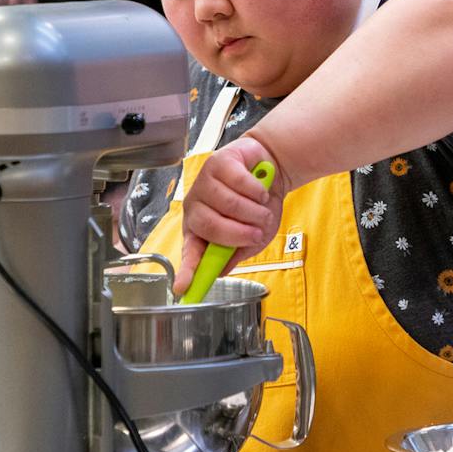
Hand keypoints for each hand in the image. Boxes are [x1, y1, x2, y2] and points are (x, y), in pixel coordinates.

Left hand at [174, 136, 285, 294]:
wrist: (270, 170)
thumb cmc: (258, 204)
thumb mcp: (254, 237)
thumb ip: (237, 253)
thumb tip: (221, 272)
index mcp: (200, 228)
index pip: (190, 251)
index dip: (187, 270)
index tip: (182, 289)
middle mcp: (196, 205)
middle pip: (210, 225)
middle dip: (239, 232)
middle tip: (256, 232)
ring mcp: (204, 182)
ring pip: (228, 204)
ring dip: (254, 212)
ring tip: (262, 210)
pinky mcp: (217, 163)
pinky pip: (240, 183)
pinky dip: (257, 191)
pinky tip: (260, 191)